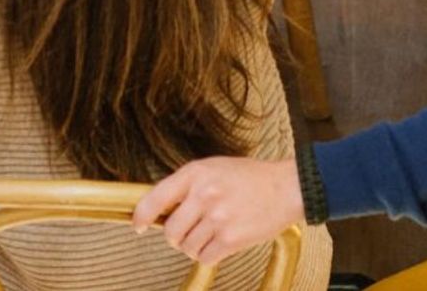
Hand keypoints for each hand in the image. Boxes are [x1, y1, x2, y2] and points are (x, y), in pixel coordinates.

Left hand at [132, 157, 302, 265]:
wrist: (287, 188)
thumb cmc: (252, 177)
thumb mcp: (214, 168)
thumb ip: (188, 185)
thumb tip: (163, 209)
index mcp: (196, 173)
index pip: (155, 198)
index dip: (141, 216)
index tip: (139, 226)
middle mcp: (204, 194)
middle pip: (170, 231)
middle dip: (175, 237)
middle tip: (187, 233)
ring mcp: (217, 217)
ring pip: (187, 247)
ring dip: (194, 246)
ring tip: (211, 234)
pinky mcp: (231, 238)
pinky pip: (204, 257)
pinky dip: (208, 255)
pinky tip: (220, 243)